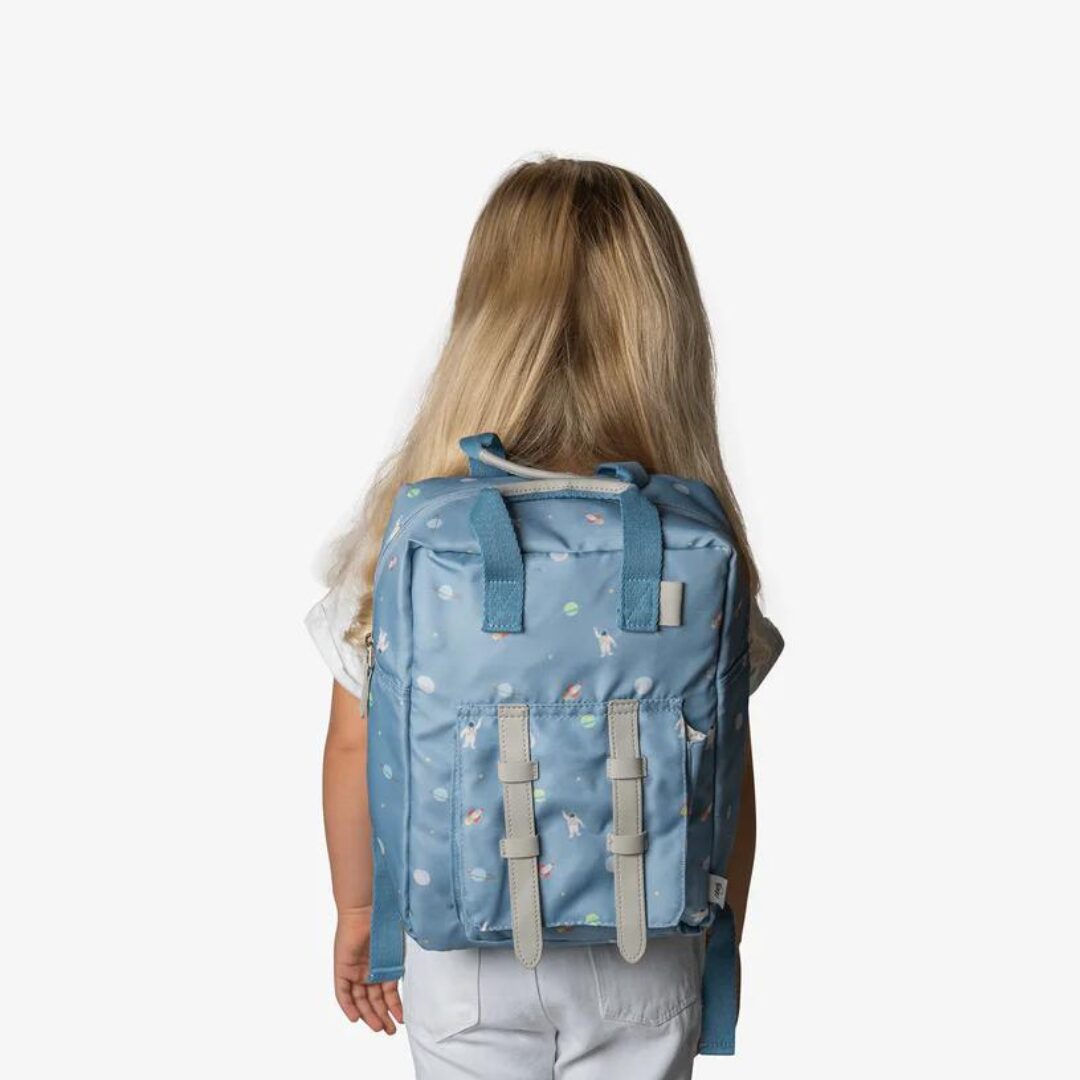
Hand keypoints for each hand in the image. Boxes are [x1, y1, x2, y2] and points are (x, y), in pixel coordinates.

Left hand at [334, 907, 403, 1033]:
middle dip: (382, 1016)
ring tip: (379, 1029)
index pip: (386, 992)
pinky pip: (342, 993)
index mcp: (383, 965)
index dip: (393, 1006)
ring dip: (369, 1015)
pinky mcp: (342, 967)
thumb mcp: (399, 948)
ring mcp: (355, 969)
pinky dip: (348, 1006)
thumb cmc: (386, 921)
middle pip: (373, 1000)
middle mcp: (368, 970)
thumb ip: (404, 963)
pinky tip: (356, 1018)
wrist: (367, 908)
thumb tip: (426, 970)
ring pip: (360, 1000)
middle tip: (390, 1031)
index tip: (402, 1019)